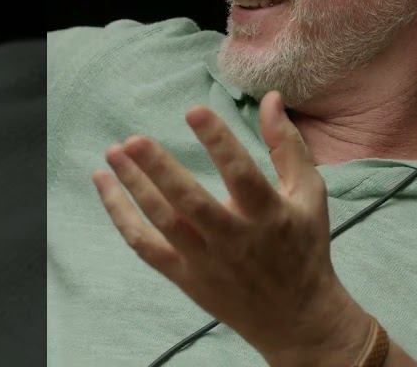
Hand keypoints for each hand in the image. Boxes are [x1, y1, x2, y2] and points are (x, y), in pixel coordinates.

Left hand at [92, 91, 371, 365]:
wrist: (295, 317)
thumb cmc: (304, 247)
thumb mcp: (309, 194)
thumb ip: (287, 145)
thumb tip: (271, 98)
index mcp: (268, 215)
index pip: (240, 174)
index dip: (217, 141)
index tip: (193, 111)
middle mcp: (234, 240)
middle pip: (190, 202)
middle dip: (159, 170)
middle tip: (133, 140)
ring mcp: (206, 261)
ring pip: (162, 222)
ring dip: (133, 187)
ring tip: (113, 154)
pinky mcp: (185, 277)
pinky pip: (146, 247)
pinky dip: (122, 218)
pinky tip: (106, 188)